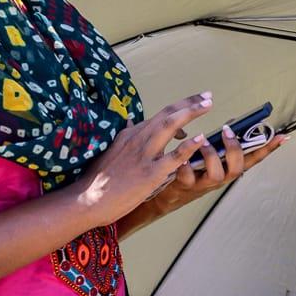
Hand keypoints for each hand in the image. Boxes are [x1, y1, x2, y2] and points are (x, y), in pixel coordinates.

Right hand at [71, 92, 214, 227]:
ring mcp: (144, 155)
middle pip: (167, 114)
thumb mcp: (112, 149)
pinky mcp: (149, 174)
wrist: (87, 199)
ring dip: (190, 113)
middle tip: (208, 96)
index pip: (160, 115)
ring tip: (208, 105)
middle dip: (189, 103)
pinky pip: (173, 157)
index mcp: (131, 134)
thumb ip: (126, 135)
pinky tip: (200, 139)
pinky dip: (188, 146)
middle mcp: (138, 139)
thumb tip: (132, 119)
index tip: (196, 102)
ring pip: (169, 126)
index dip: (180, 107)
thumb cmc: (99, 178)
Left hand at [146, 123, 289, 218]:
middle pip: (238, 168)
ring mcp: (203, 183)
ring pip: (216, 174)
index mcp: (228, 168)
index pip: (253, 159)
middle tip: (227, 131)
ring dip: (211, 155)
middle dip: (234, 149)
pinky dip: (185, 165)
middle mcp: (220, 178)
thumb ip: (220, 145)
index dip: (268, 149)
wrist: (166, 194)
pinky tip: (181, 157)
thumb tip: (232, 126)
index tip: (282, 136)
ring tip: (202, 141)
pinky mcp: (185, 185)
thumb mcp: (209, 158)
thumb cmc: (190, 171)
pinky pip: (187, 176)